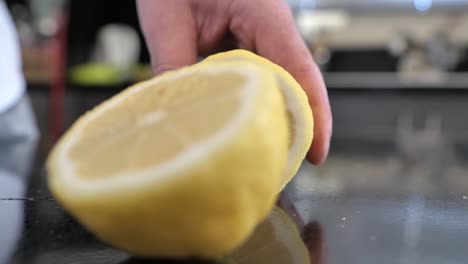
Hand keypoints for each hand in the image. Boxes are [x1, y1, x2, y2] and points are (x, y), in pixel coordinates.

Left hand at [137, 0, 331, 163]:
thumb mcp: (167, 18)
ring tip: (257, 156)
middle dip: (293, 128)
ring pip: (276, 86)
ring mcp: (261, 38)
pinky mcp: (247, 46)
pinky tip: (235, 127)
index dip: (314, 115)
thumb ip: (174, 67)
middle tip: (278, 170)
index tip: (316, 154)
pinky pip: (257, 81)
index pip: (299, 69)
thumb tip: (177, 118)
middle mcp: (270, 29)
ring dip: (271, 120)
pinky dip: (249, 106)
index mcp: (263, 14)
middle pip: (295, 86)